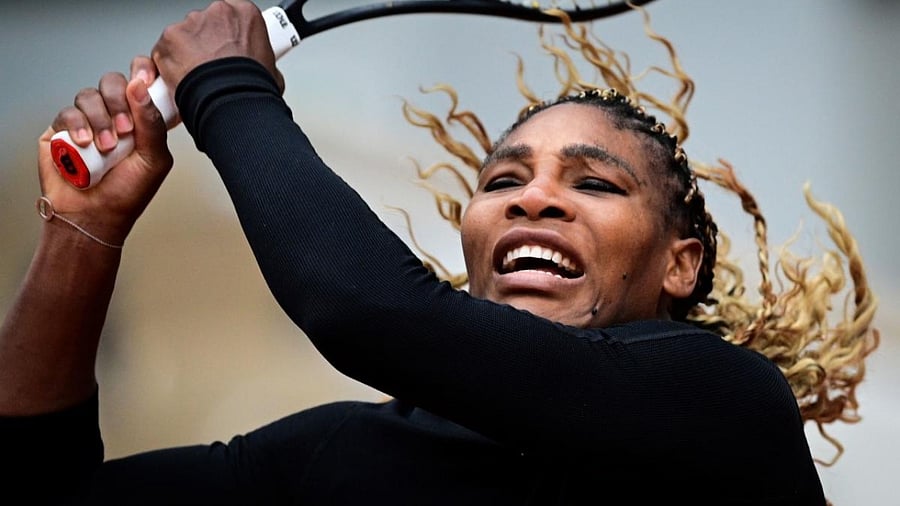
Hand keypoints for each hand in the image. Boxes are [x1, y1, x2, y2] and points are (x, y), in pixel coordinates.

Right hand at [39, 56, 173, 244]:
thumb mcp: (154, 159)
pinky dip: (77, 125)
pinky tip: (84, 144)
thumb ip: (152, 123)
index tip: (144, 80)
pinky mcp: (62, 130)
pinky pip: (67, 112)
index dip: (142, 72)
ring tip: (105, 147)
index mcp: (140, 118)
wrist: (95, 216)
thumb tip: (139, 85)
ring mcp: (87, 121)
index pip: (140, 81)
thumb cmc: (128, 193)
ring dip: (99, 119)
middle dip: (119, 102)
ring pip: (89, 96)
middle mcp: (113, 115)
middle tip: (125, 130)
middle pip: (112, 82)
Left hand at [152, 0, 283, 93]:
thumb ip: (261, 61)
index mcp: (244, 13)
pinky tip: (181, 81)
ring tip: (198, 79)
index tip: (229, 49)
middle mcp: (217, 12)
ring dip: (187, 54)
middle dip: (207, 45)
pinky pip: (164, 51)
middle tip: (213, 69)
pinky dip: (169, 65)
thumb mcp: (271, 71)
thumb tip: (261, 73)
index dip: (229, 36)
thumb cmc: (251, 88)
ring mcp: (191, 24)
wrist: (232, 102)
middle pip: (206, 25)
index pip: (232, 17)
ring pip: (183, 36)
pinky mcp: (169, 38)